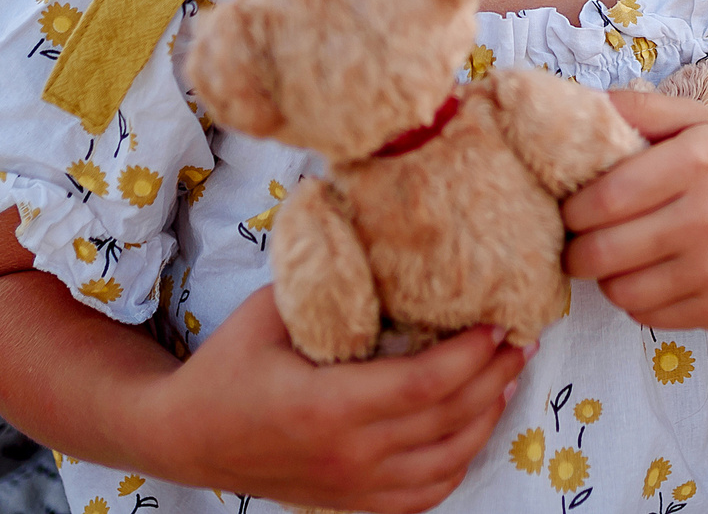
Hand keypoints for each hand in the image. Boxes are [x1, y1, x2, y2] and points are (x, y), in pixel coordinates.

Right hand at [149, 286, 524, 512]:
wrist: (187, 437)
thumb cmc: (228, 366)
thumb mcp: (270, 311)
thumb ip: (325, 277)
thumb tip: (371, 221)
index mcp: (328, 406)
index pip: (426, 384)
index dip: (473, 354)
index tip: (498, 322)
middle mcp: (349, 454)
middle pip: (448, 419)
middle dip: (494, 376)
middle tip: (520, 339)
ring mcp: (353, 486)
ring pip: (446, 462)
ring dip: (486, 418)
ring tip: (505, 377)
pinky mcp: (352, 502)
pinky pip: (424, 495)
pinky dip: (457, 462)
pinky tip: (471, 427)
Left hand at [562, 92, 707, 329]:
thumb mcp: (696, 122)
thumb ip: (641, 108)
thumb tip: (585, 106)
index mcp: (697, 160)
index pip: (607, 197)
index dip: (574, 209)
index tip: (569, 209)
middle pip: (605, 252)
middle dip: (576, 252)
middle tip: (575, 242)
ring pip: (622, 292)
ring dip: (604, 278)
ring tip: (611, 259)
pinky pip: (647, 317)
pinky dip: (635, 301)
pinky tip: (644, 277)